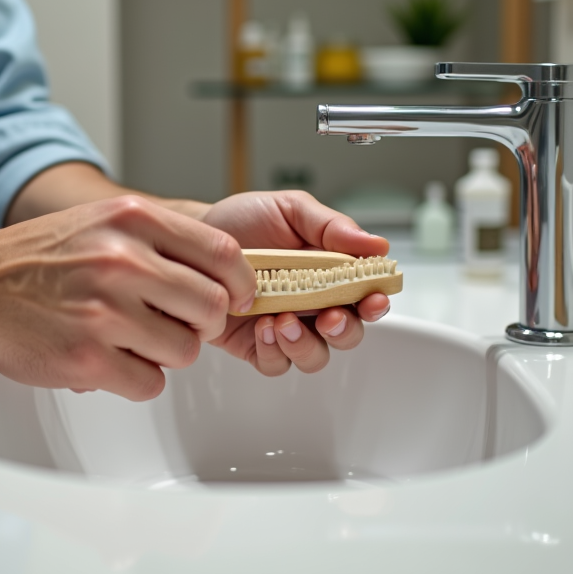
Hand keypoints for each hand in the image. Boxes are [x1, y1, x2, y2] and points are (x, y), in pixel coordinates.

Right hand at [0, 196, 255, 400]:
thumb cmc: (39, 258)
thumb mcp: (102, 223)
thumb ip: (160, 239)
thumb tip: (227, 269)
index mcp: (131, 220)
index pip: (222, 252)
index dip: (239, 282)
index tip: (236, 296)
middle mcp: (121, 261)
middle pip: (212, 308)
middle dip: (202, 323)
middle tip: (177, 323)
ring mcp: (104, 312)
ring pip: (185, 351)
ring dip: (166, 353)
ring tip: (130, 339)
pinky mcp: (87, 358)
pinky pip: (150, 383)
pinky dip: (135, 378)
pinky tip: (108, 359)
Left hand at [200, 190, 391, 375]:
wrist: (196, 237)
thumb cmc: (245, 221)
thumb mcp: (291, 210)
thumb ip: (332, 227)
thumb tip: (376, 245)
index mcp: (330, 274)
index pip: (366, 296)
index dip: (376, 303)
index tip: (373, 298)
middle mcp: (313, 306)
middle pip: (347, 335)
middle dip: (344, 330)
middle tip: (329, 317)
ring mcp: (285, 329)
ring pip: (314, 356)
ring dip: (305, 344)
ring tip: (283, 320)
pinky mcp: (255, 345)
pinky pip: (275, 364)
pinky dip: (273, 352)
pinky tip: (261, 327)